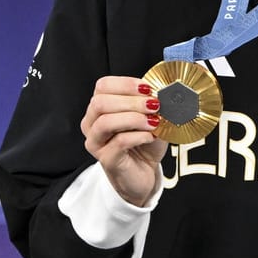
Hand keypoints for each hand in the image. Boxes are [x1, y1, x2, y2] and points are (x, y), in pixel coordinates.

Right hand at [81, 75, 167, 206]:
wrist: (144, 173)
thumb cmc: (145, 144)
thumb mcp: (152, 118)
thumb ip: (153, 105)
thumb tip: (165, 92)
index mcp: (100, 108)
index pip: (103, 86)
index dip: (126, 84)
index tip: (148, 88)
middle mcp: (92, 124)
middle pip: (100, 102)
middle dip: (131, 101)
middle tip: (154, 105)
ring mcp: (96, 142)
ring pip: (105, 122)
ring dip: (134, 118)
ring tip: (154, 122)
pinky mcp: (106, 159)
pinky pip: (118, 142)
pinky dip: (138, 136)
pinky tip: (151, 136)